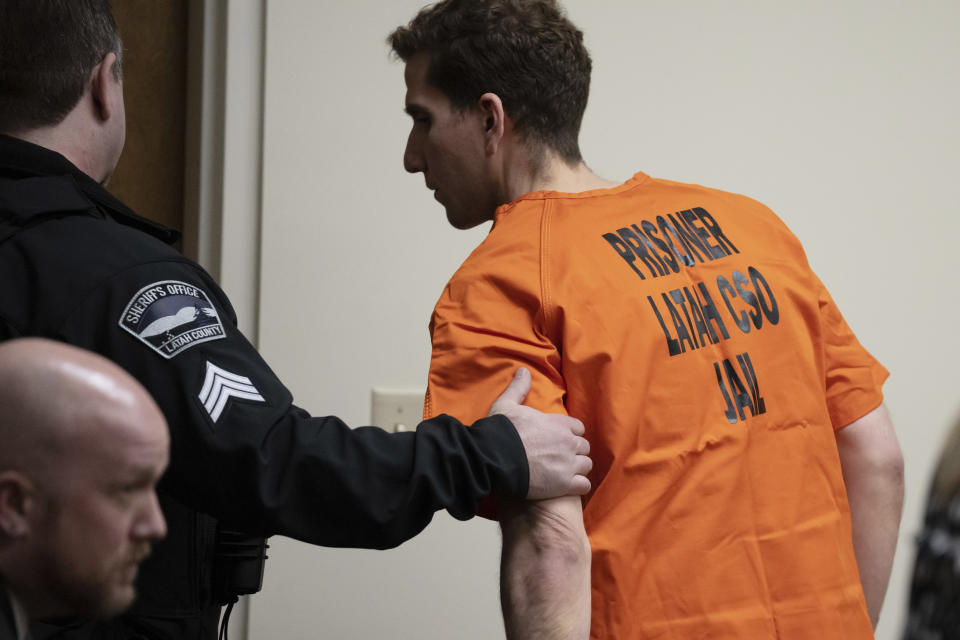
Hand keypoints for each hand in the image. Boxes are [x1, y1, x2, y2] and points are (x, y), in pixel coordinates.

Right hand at [489, 368, 591, 499]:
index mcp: (558, 423)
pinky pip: (584, 485)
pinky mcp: (565, 484)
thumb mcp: (507, 405)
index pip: (578, 427)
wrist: (495, 459)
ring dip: (577, 469)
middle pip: (583, 447)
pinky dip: (577, 486)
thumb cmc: (501, 431)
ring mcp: (568, 464)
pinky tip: (567, 486)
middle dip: (574, 452)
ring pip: (586, 465)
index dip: (570, 433)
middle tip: (561, 458)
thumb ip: (519, 388)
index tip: (560, 439)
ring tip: (564, 473)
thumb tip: (523, 371)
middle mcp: (568, 442)